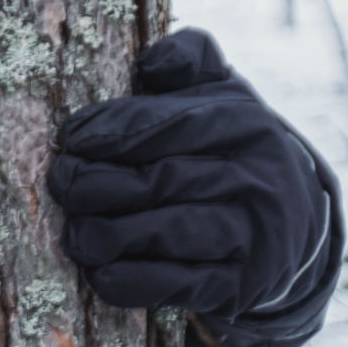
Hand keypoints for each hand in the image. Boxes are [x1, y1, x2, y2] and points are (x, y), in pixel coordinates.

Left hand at [46, 29, 330, 318]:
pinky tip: (98, 269)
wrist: (287, 230)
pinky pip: (169, 285)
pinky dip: (123, 279)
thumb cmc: (227, 152)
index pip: (168, 124)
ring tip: (74, 231)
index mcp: (247, 126)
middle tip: (60, 184)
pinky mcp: (239, 287)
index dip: (110, 130)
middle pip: (157, 181)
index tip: (70, 139)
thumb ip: (190, 61)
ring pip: (159, 234)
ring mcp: (252, 238)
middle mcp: (258, 181)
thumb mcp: (220, 98)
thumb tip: (153, 60)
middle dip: (93, 184)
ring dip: (100, 234)